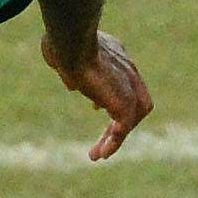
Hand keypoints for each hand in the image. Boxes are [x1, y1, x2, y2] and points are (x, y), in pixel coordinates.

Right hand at [47, 28, 151, 160]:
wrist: (73, 42)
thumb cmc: (62, 43)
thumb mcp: (65, 55)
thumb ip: (70, 67)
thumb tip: (73, 84)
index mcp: (116, 56)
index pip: (123, 80)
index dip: (111, 94)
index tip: (95, 108)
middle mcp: (128, 70)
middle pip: (134, 102)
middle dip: (117, 121)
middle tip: (101, 137)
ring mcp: (129, 87)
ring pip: (129, 118)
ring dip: (114, 138)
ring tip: (97, 155)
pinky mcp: (124, 103)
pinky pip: (122, 128)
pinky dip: (113, 142)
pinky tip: (100, 154)